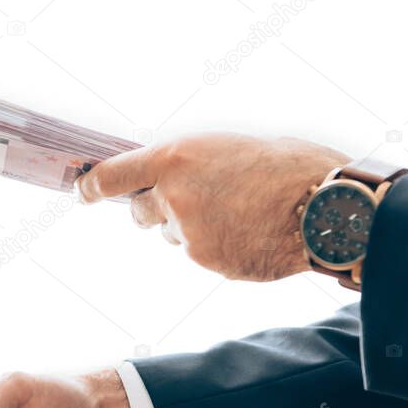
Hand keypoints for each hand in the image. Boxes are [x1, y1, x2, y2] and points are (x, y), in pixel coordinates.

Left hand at [76, 133, 348, 280]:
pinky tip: (250, 232)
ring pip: (174, 234)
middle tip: (194, 199)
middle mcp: (173, 196)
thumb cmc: (289, 166)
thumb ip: (190, 164)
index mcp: (175, 158)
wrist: (325, 209)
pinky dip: (218, 245)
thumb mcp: (230, 147)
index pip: (112, 176)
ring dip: (193, 226)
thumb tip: (168, 176)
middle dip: (157, 208)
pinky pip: (200, 251)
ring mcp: (188, 233)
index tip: (82, 191)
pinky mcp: (206, 260)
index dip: (92, 187)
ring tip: (240, 211)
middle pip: (140, 211)